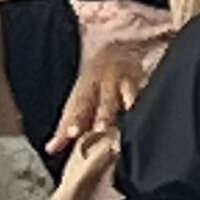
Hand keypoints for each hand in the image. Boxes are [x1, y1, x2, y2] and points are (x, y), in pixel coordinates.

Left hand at [50, 25, 158, 158]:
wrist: (118, 51)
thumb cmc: (94, 85)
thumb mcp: (78, 101)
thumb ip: (66, 126)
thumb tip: (50, 149)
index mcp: (86, 87)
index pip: (79, 104)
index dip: (76, 119)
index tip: (72, 133)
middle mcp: (106, 82)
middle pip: (104, 99)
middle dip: (104, 113)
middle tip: (101, 128)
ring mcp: (126, 81)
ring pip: (127, 93)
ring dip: (129, 105)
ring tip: (129, 118)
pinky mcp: (143, 81)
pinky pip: (145, 91)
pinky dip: (146, 100)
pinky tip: (148, 110)